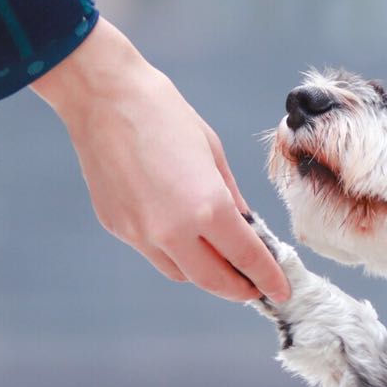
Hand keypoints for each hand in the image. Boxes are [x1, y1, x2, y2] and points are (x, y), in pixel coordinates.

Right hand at [32, 18, 289, 302]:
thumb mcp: (213, 154)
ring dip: (207, 274)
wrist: (104, 96)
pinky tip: (185, 236)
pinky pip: (154, 253)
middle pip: (214, 280)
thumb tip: (246, 229)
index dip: (268, 277)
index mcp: (207, 208)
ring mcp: (141, 233)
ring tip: (223, 262)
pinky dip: (175, 253)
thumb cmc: (165, 114)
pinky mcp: (118, 228)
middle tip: (256, 288)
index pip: (247, 258)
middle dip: (240, 289)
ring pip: (182, 273)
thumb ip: (232, 199)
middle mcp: (173, 230)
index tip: (281, 290)